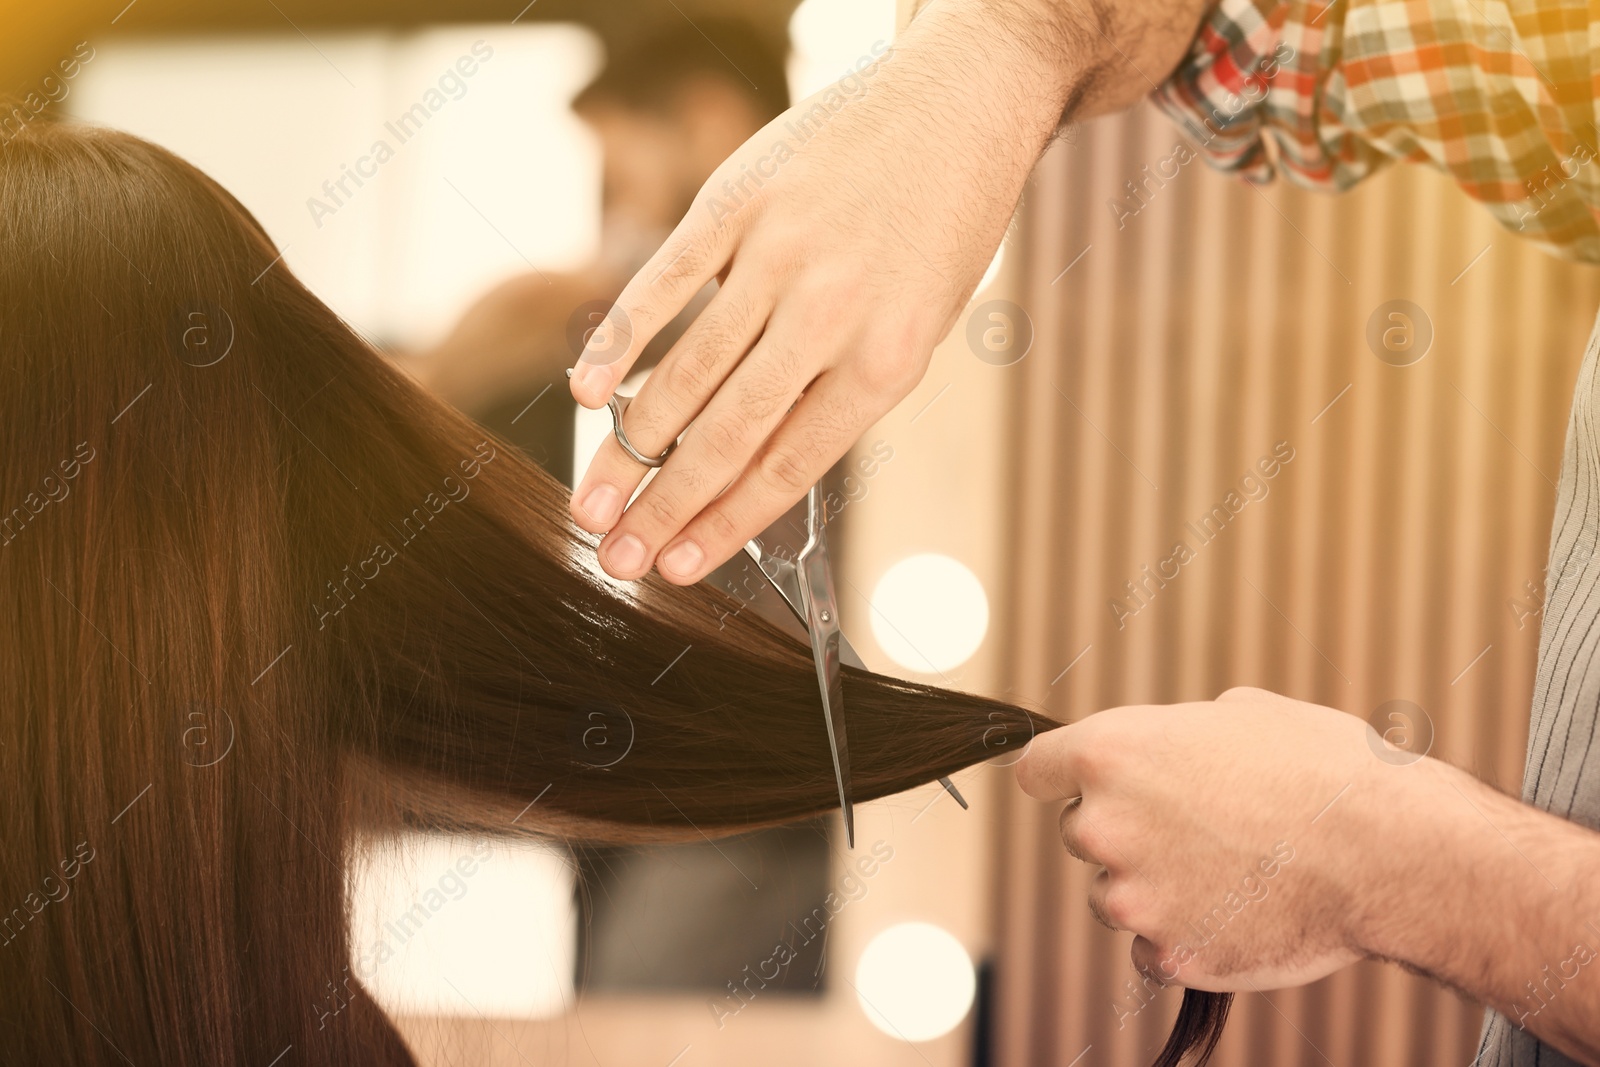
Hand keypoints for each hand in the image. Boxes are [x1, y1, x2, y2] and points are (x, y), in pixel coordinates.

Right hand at [565, 0, 1107, 581]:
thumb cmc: (943, 224)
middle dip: (665, 507)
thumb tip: (753, 457)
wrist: (960, 98)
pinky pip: (663, 283)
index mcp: (887, 358)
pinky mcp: (737, 202)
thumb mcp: (923, 323)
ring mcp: (778, 255)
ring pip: (688, 371)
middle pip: (727, 432)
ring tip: (592, 501)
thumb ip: (844, 387)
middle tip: (616, 556)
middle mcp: (830, 313)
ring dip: (631, 447)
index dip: (726, 523)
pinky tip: (587, 392)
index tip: (678, 566)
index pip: (789, 464)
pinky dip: (619, 341)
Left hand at [1014, 687, 1393, 990]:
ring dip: (1153, 886)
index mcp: (1110, 753)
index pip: (1035, 769)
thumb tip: (1162, 754)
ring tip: (1231, 869)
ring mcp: (1133, 897)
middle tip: (1198, 825)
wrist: (1389, 850)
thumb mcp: (1238, 715)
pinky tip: (1237, 912)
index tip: (1069, 783)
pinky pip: (1152, 949)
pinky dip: (1184, 937)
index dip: (1058, 775)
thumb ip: (1172, 738)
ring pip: (1115, 894)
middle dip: (1126, 829)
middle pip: (1081, 833)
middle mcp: (1104, 825)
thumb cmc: (1323, 768)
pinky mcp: (1170, 955)